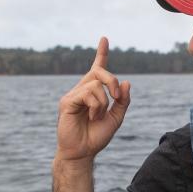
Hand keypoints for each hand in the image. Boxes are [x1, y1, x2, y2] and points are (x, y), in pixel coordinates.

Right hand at [55, 37, 131, 161]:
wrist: (82, 152)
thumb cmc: (96, 137)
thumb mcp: (116, 118)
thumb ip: (122, 101)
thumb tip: (126, 82)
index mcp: (93, 93)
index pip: (97, 69)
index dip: (101, 53)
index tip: (105, 39)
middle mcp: (82, 90)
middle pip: (99, 71)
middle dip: (112, 81)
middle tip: (116, 97)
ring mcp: (73, 94)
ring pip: (95, 84)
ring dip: (103, 102)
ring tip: (97, 117)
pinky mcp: (67, 101)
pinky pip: (87, 93)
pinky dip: (95, 106)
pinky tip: (92, 117)